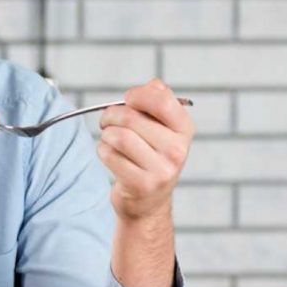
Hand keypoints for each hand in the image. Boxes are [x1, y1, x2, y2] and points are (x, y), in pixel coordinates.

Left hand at [97, 79, 193, 221]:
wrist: (148, 201)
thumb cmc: (150, 156)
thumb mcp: (161, 128)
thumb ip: (158, 100)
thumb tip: (153, 85)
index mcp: (184, 129)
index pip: (161, 99)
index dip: (137, 95)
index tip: (127, 100)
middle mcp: (177, 150)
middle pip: (130, 117)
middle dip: (110, 115)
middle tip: (107, 121)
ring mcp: (162, 170)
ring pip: (118, 136)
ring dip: (105, 134)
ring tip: (109, 139)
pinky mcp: (142, 185)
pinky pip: (109, 155)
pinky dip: (102, 150)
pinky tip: (109, 154)